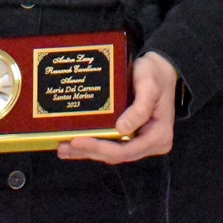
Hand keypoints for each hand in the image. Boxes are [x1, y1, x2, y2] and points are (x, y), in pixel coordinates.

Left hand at [60, 52, 178, 163]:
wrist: (160, 67)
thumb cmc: (155, 74)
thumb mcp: (149, 86)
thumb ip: (140, 107)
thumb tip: (122, 129)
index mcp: (159, 136)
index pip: (127, 150)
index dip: (101, 148)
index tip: (79, 141)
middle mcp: (150, 144)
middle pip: (116, 155)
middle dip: (89, 151)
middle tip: (64, 146)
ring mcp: (140, 142)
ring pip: (110, 153)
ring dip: (87, 152)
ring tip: (63, 148)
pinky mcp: (131, 137)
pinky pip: (110, 145)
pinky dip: (92, 145)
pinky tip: (74, 146)